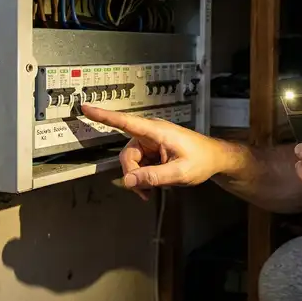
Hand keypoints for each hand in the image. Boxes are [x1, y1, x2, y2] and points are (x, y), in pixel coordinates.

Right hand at [82, 105, 230, 199]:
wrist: (215, 159)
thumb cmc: (202, 160)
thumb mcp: (179, 172)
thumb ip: (154, 176)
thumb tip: (128, 181)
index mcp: (157, 132)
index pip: (126, 122)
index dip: (104, 116)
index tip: (86, 108)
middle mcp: (151, 134)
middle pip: (127, 155)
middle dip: (132, 174)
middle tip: (144, 192)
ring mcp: (151, 143)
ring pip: (131, 162)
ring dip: (138, 178)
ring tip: (150, 192)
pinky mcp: (153, 151)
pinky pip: (139, 165)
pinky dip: (142, 177)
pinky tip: (152, 187)